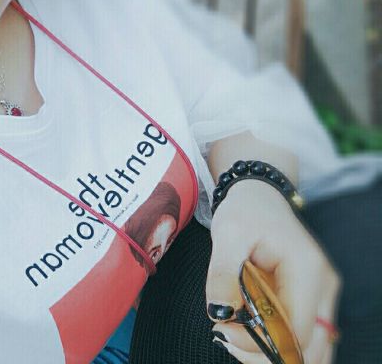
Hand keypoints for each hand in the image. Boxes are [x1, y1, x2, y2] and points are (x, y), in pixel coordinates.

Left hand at [206, 180, 341, 363]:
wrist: (259, 196)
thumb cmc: (245, 211)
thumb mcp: (227, 233)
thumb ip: (222, 273)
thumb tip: (220, 315)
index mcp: (307, 269)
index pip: (295, 330)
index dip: (259, 342)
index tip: (223, 330)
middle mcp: (323, 287)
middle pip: (308, 349)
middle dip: (264, 353)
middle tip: (225, 337)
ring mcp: (322, 296)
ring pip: (309, 350)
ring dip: (271, 353)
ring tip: (233, 335)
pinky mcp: (312, 302)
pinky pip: (301, 338)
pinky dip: (276, 344)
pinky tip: (247, 329)